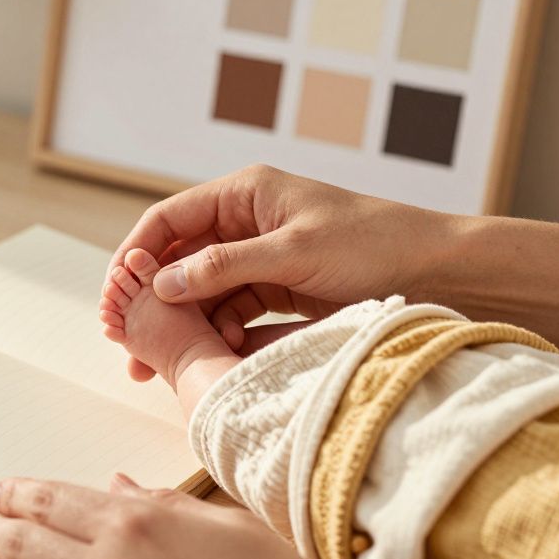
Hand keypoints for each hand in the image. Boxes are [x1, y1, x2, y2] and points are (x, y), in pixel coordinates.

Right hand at [108, 165, 454, 351]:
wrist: (443, 274)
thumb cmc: (377, 245)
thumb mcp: (294, 252)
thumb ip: (224, 267)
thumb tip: (162, 284)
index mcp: (245, 194)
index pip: (168, 220)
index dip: (134, 256)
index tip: (114, 296)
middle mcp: (246, 222)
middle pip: (178, 260)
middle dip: (149, 298)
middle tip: (124, 341)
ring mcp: (261, 257)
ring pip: (201, 292)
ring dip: (180, 324)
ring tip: (155, 364)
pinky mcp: (278, 290)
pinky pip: (232, 313)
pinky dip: (216, 335)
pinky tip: (207, 359)